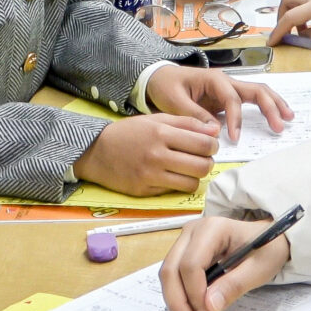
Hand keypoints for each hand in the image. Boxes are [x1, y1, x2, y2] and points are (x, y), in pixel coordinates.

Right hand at [75, 114, 221, 195]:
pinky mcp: (144, 191)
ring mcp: (150, 175)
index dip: (213, 146)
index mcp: (161, 133)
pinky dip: (178, 184)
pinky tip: (172, 175)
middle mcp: (157, 155)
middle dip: (208, 162)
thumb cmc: (128, 132)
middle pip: (201, 166)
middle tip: (202, 158)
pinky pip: (174, 191)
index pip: (203, 143)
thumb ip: (186, 123)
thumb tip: (214, 131)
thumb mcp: (156, 119)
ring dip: (195, 176)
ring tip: (188, 168)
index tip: (210, 145)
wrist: (96, 151)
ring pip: (191, 183)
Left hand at [146, 64, 293, 141]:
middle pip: (256, 90)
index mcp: (214, 79)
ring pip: (259, 92)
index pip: (232, 99)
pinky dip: (266, 107)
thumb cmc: (166, 86)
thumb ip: (194, 115)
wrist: (160, 78)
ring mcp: (230, 88)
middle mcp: (226, 81)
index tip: (233, 138)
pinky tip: (277, 116)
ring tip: (289, 119)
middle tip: (279, 126)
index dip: (236, 119)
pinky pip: (252, 100)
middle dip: (270, 107)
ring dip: (275, 104)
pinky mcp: (229, 97)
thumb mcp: (174, 101)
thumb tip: (215, 132)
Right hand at [160, 216, 291, 310]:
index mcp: (212, 228)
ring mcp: (186, 241)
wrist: (270, 239)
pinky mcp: (185, 252)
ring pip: (168, 276)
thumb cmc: (267, 249)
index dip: (195, 295)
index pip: (191, 264)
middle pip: (171, 270)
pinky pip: (175, 278)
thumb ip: (235, 285)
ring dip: (178, 304)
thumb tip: (209, 306)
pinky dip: (182, 298)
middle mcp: (192, 231)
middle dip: (179, 304)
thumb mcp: (260, 268)